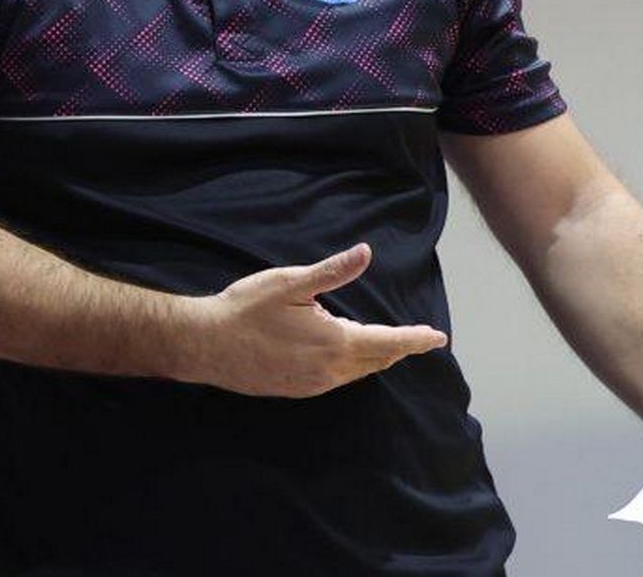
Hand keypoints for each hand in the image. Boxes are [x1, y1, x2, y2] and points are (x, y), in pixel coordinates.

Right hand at [181, 243, 448, 397]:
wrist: (205, 345)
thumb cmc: (246, 309)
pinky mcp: (296, 389)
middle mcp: (329, 370)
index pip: (387, 341)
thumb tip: (366, 253)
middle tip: (421, 340)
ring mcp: (312, 384)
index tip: (437, 338)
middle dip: (400, 349)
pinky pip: (337, 380)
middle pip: (376, 361)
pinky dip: (353, 368)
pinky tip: (348, 358)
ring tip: (391, 347)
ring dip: (377, 359)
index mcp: (334, 342)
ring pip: (357, 373)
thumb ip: (332, 272)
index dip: (415, 339)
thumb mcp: (291, 283)